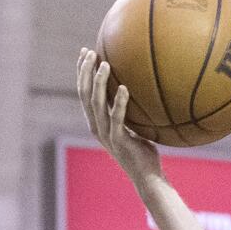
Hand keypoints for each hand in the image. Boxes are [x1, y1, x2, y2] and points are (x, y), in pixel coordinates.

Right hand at [77, 47, 163, 188]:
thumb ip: (128, 109)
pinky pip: (117, 118)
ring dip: (99, 82)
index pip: (84, 93)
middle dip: (85, 71)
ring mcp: (106, 134)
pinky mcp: (119, 141)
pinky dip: (119, 103)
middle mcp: (96, 127)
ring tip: (105, 64)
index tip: (85, 52)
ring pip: (96, 104)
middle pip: (84, 94)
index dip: (82, 72)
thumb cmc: (143, 151)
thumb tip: (138, 86)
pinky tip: (124, 88)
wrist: (147, 177)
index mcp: (97, 122)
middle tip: (90, 52)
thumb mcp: (133, 125)